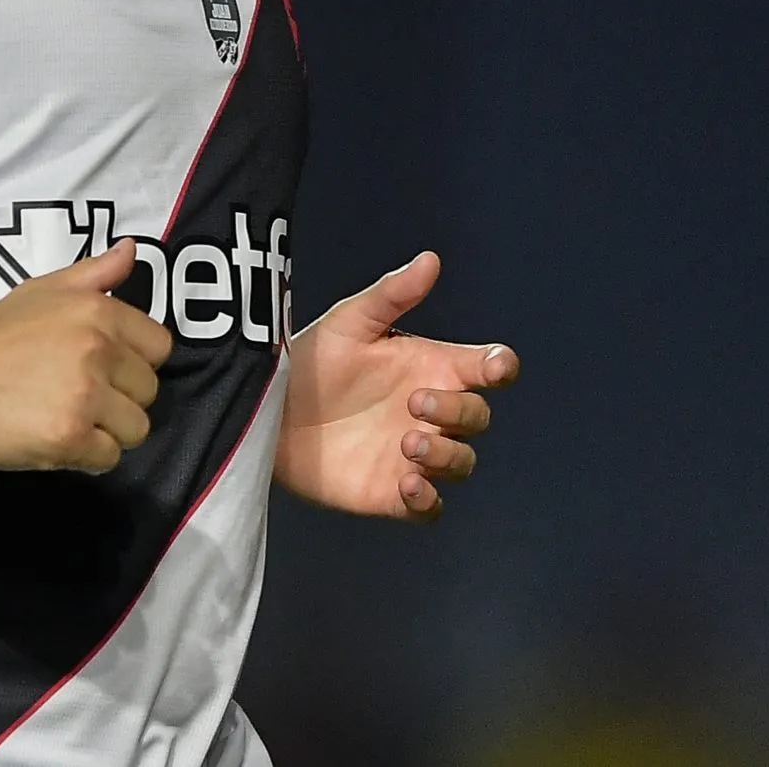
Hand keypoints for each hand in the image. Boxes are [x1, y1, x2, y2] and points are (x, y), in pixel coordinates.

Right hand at [0, 243, 173, 472]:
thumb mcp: (43, 289)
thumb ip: (95, 273)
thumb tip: (132, 249)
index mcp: (98, 311)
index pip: (160, 347)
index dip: (134, 361)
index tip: (102, 367)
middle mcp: (98, 349)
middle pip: (149, 391)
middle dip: (120, 398)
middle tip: (76, 395)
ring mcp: (85, 395)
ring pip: (136, 429)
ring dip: (107, 431)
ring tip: (67, 418)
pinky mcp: (69, 436)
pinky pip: (109, 458)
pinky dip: (86, 456)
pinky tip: (55, 438)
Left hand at [277, 250, 514, 520]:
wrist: (269, 411)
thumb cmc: (313, 361)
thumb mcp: (349, 323)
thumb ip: (391, 295)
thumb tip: (430, 259)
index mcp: (432, 368)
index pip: (487, 370)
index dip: (499, 367)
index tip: (493, 366)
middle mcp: (433, 413)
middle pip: (478, 417)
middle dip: (458, 410)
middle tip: (414, 401)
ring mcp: (416, 456)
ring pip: (462, 463)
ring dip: (447, 454)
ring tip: (409, 441)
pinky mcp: (393, 493)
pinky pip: (430, 508)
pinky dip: (428, 499)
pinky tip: (408, 484)